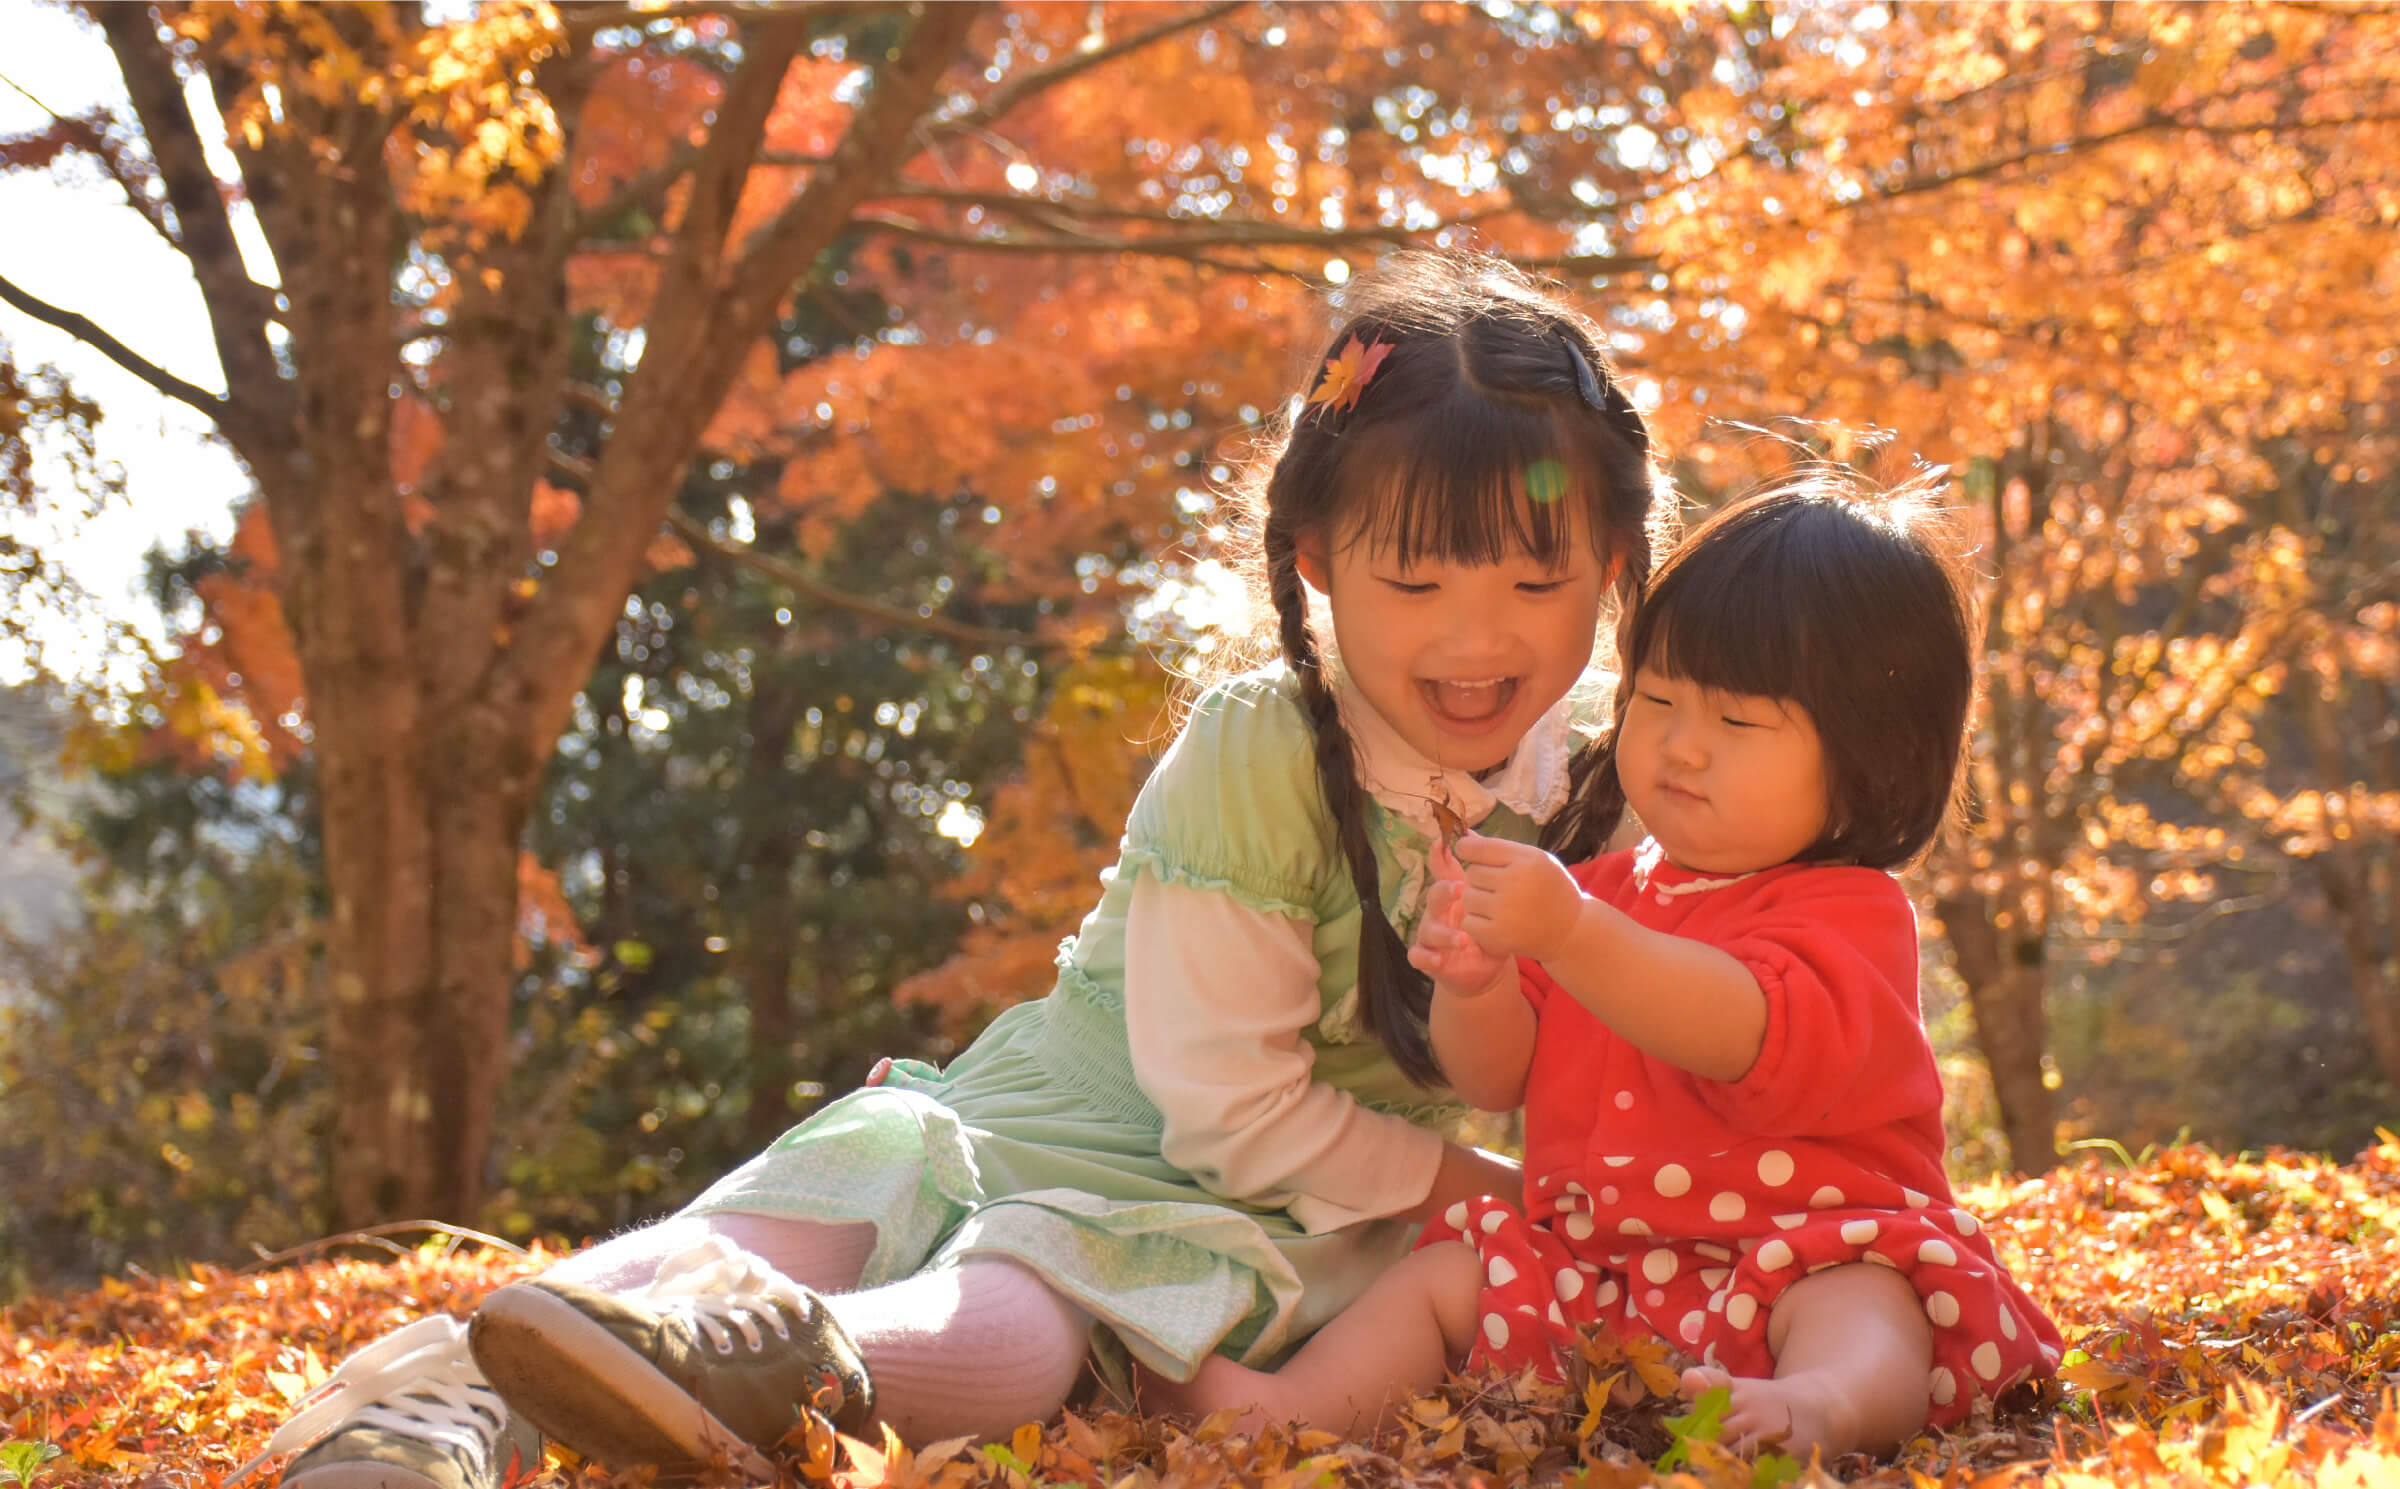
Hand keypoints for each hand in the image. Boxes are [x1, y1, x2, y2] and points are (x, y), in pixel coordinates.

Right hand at [1409, 850, 1513, 994]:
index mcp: (1452, 895)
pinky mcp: (1428, 958)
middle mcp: (1437, 911)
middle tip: (1461, 889)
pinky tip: (1438, 959)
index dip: (1438, 857)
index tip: (1439, 843)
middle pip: (1434, 896)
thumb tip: (1474, 835)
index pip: (1442, 872)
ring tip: (1463, 939)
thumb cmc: (1486, 928)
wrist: (1485, 965)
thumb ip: (1482, 875)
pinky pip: (1418, 956)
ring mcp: (1431, 935)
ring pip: (1428, 929)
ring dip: (1443, 934)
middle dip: (1445, 891)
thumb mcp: (1489, 904)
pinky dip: (1425, 958)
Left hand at [1451, 835, 1585, 961]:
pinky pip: (1468, 922)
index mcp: (1527, 859)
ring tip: (1498, 904)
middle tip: (1499, 887)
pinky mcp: (1498, 935)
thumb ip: (1498, 848)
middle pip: (1472, 873)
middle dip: (1480, 878)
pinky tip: (1496, 921)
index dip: (1466, 848)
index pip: (1478, 848)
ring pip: (1467, 897)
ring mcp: (1506, 910)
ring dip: (1477, 901)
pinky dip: (1478, 923)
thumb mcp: (1533, 860)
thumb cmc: (1549, 888)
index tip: (1467, 851)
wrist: (1571, 929)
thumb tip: (1463, 832)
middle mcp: (1516, 882)